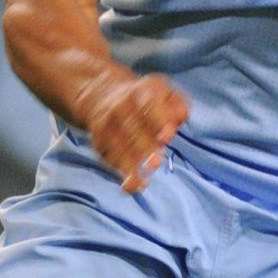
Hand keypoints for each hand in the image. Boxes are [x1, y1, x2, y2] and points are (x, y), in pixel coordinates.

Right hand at [76, 71, 189, 191]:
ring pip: (117, 145)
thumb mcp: (166, 94)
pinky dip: (119, 171)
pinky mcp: (97, 138)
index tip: (167, 137)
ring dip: (129, 165)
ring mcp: (106, 123)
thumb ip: (179, 106)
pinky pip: (107, 155)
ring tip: (142, 182)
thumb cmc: (147, 99)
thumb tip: (178, 121)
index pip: (149, 104)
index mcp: (141, 92)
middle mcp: (119, 106)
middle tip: (157, 163)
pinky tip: (131, 185)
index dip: (158, 120)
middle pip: (131, 128)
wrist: (104, 94)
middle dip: (144, 147)